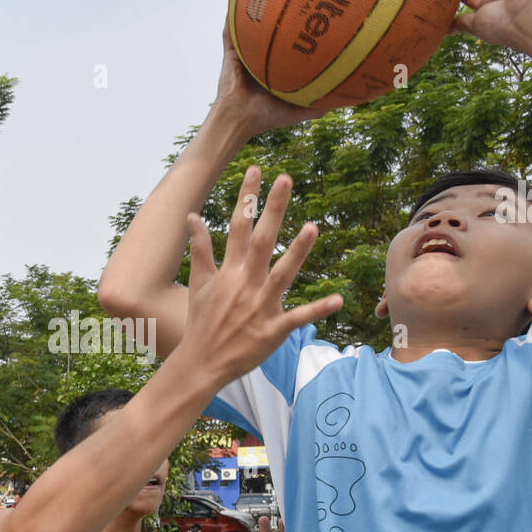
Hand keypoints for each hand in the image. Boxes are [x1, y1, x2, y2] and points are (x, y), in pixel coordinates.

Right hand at [180, 171, 342, 383]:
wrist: (202, 362)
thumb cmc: (202, 321)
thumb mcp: (199, 283)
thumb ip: (200, 248)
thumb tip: (193, 217)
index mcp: (229, 271)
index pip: (238, 226)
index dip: (247, 197)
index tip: (257, 170)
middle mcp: (245, 284)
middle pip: (261, 240)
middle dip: (273, 209)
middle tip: (287, 179)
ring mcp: (260, 306)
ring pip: (282, 274)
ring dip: (298, 251)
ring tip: (314, 226)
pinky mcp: (273, 330)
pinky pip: (298, 317)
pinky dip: (318, 310)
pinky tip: (339, 300)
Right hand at [212, 23, 332, 135]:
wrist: (239, 119)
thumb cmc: (266, 117)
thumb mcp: (298, 110)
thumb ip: (318, 105)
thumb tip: (344, 99)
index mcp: (272, 71)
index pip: (287, 48)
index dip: (299, 34)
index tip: (315, 17)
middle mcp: (258, 61)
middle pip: (270, 34)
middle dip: (278, 16)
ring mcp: (244, 55)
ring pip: (251, 29)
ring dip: (255, 11)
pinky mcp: (230, 54)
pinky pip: (231, 32)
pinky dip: (233, 16)